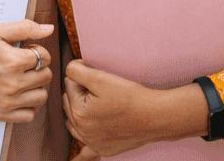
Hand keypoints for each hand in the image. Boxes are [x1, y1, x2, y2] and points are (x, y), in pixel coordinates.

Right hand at [0, 20, 53, 122]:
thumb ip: (24, 28)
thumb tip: (48, 29)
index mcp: (13, 62)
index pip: (45, 57)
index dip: (37, 50)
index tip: (25, 50)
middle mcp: (12, 85)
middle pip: (46, 76)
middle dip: (38, 67)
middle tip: (23, 63)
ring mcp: (7, 103)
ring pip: (41, 96)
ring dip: (36, 86)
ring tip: (22, 78)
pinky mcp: (1, 115)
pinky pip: (29, 115)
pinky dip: (28, 105)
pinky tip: (19, 94)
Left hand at [63, 61, 207, 157]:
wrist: (154, 116)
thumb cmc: (130, 97)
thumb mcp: (101, 78)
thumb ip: (77, 71)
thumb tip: (69, 70)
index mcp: (78, 112)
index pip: (69, 84)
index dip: (84, 77)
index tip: (99, 80)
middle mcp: (82, 131)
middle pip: (70, 102)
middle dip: (80, 93)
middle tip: (101, 91)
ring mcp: (92, 143)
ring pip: (74, 121)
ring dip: (80, 111)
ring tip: (99, 105)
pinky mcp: (103, 149)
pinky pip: (85, 151)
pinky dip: (83, 149)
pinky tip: (77, 155)